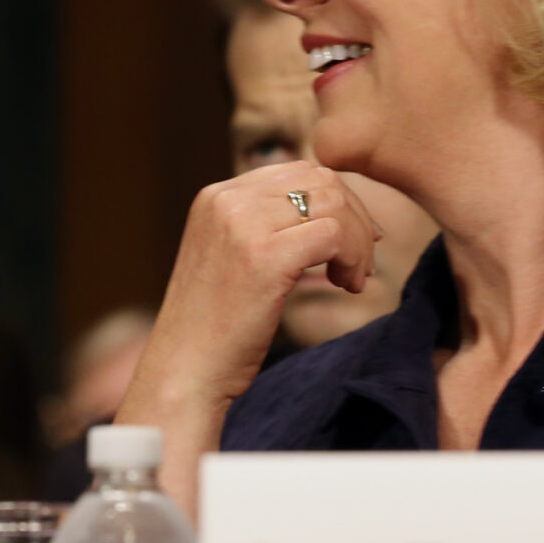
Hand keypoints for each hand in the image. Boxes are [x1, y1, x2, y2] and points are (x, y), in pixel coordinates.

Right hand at [116, 161, 382, 518]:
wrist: (184, 373)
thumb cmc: (214, 328)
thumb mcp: (231, 258)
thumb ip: (265, 226)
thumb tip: (330, 210)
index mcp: (215, 196)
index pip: (296, 170)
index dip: (336, 201)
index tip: (350, 241)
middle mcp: (225, 201)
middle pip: (319, 178)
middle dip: (354, 216)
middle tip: (360, 261)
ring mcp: (242, 226)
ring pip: (333, 203)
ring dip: (358, 240)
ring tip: (352, 279)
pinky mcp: (264, 258)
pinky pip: (335, 235)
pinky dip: (354, 258)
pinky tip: (346, 287)